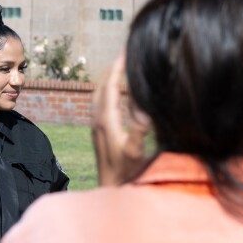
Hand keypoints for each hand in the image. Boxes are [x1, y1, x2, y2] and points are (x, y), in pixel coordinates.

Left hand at [91, 54, 151, 186]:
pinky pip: (104, 105)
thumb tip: (143, 108)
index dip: (118, 69)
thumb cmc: (126, 173)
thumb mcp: (135, 151)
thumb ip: (139, 130)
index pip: (111, 87)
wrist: (111, 189)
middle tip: (124, 56)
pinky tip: (119, 96)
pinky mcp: (101, 133)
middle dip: (112, 70)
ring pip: (101, 95)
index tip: (126, 53)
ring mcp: (98, 126)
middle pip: (102, 87)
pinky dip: (111, 93)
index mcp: (107, 120)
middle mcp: (99, 120)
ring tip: (120, 70)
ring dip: (110, 80)